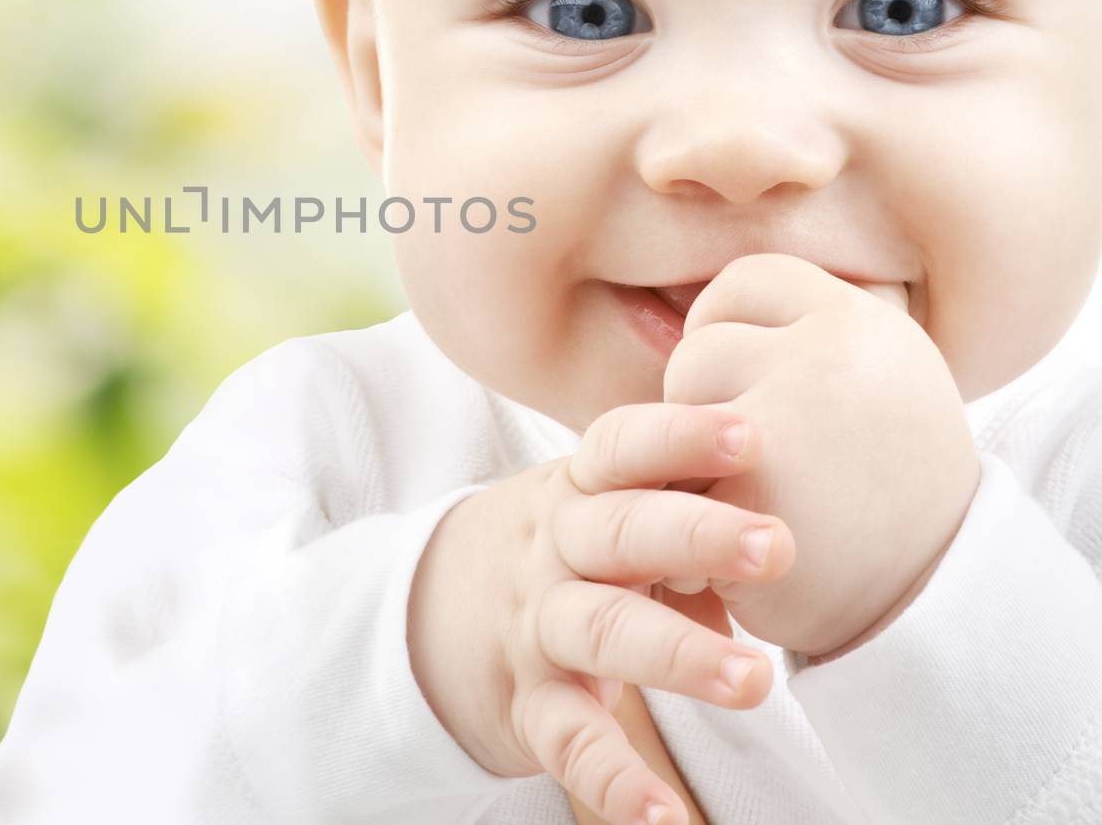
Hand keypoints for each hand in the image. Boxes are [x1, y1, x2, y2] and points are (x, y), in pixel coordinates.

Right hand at [408, 402, 794, 824]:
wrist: (429, 608)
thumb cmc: (562, 546)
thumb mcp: (600, 504)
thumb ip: (678, 499)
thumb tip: (794, 507)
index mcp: (578, 490)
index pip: (620, 449)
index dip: (678, 436)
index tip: (748, 436)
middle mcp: (553, 550)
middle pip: (618, 532)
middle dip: (696, 535)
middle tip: (776, 547)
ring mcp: (537, 628)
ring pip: (601, 631)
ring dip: (676, 653)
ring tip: (753, 679)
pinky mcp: (528, 705)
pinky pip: (568, 740)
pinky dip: (612, 780)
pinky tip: (663, 816)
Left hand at [661, 253, 979, 657]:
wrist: (935, 603)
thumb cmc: (889, 488)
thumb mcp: (876, 380)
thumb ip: (799, 335)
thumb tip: (696, 304)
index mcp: (862, 323)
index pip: (745, 281)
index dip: (727, 327)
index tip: (745, 379)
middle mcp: (829, 359)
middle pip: (700, 350)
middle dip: (707, 406)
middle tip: (762, 461)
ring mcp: (784, 424)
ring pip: (675, 416)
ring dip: (690, 463)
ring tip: (756, 501)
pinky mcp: (746, 496)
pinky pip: (671, 487)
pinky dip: (688, 524)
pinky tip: (737, 549)